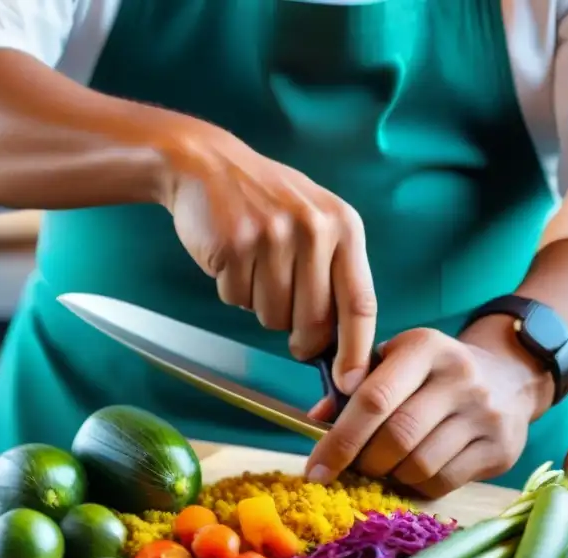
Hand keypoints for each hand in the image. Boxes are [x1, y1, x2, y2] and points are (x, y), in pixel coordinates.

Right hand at [161, 117, 376, 392]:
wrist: (208, 164)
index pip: (360, 303)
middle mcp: (314, 229)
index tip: (351, 382)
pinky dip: (232, 290)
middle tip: (285, 315)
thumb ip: (335, 275)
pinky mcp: (234, 243)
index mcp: (344, 226)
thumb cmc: (268, 204)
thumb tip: (345, 349)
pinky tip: (232, 257)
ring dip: (260, 306)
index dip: (356, 350)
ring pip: (272, 317)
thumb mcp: (317, 223)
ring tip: (255, 265)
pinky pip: (236, 300)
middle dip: (299, 337)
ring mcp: (273, 235)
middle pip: (314, 321)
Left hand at [305, 324, 552, 498]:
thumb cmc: (434, 372)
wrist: (509, 377)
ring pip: (419, 465)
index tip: (316, 469)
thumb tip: (317, 421)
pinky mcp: (501, 449)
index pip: (374, 398)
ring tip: (387, 465)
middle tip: (355, 466)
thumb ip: (355, 385)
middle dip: (365, 461)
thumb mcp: (396, 361)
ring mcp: (485, 415)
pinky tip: (413, 472)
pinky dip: (418, 485)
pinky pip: (444, 482)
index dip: (340, 439)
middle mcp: (460, 377)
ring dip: (391, 475)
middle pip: (396, 437)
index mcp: (425, 347)